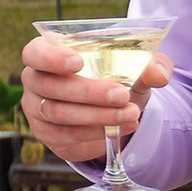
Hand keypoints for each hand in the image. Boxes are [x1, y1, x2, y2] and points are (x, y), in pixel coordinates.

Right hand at [19, 37, 172, 164]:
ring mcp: (36, 110)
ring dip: (97, 116)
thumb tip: (158, 74)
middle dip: (88, 93)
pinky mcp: (46, 135)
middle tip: (121, 95)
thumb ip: (149, 64)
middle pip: (50, 87)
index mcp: (45, 53)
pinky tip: (120, 130)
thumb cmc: (113, 75)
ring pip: (59, 115)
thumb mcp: (133, 66)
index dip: (51, 58)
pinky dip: (95, 135)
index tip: (78, 63)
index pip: (34, 53)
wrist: (108, 107)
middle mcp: (33, 81)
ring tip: (130, 115)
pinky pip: (66, 138)